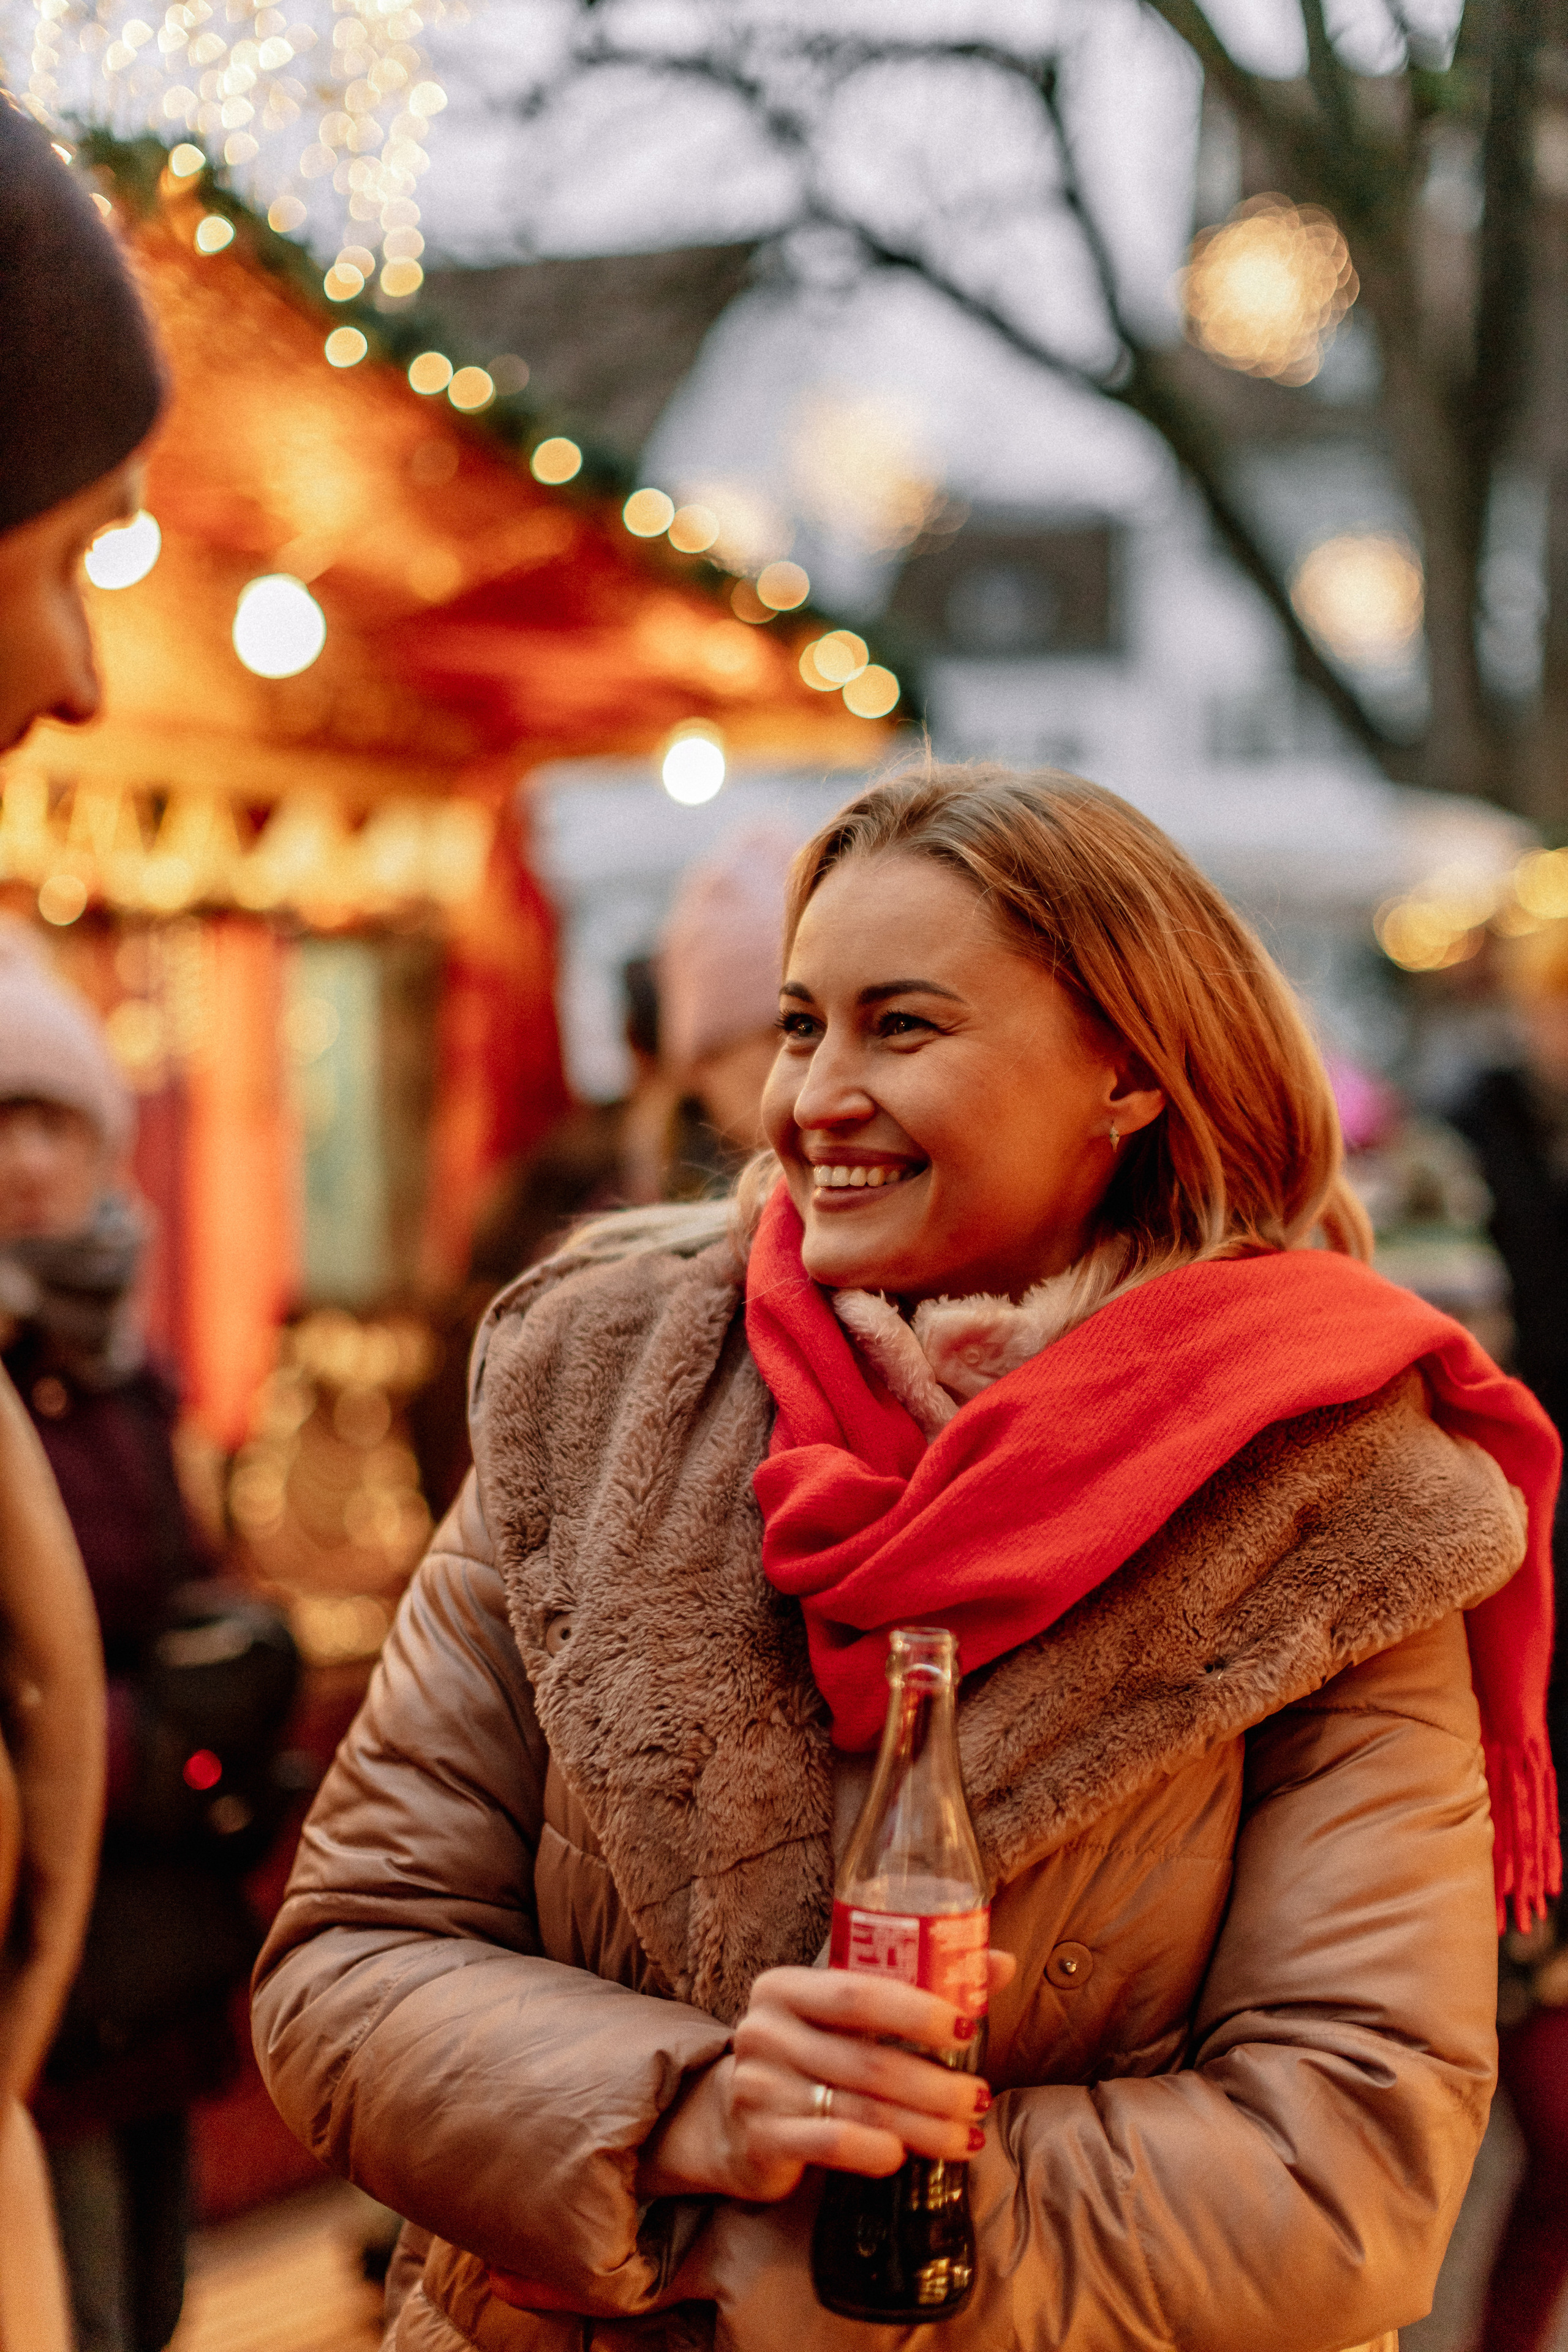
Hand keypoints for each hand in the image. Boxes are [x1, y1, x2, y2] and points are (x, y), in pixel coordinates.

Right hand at [636, 1949, 1014, 2204]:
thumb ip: (915, 1987)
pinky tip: (903, 2157)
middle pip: (868, 2058)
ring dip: (923, 2125)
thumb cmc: (810, 2054)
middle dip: (935, 2083)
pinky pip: (829, 2143)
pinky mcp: (760, 2138)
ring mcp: (758, 2086)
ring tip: (968, 2135)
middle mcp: (765, 2030)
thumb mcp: (846, 2015)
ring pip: (859, 2107)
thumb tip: (1000, 1963)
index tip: (967, 2027)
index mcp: (786, 1987)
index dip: (917, 2010)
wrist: (735, 2119)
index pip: (859, 1992)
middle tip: (980, 2096)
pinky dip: (873, 2151)